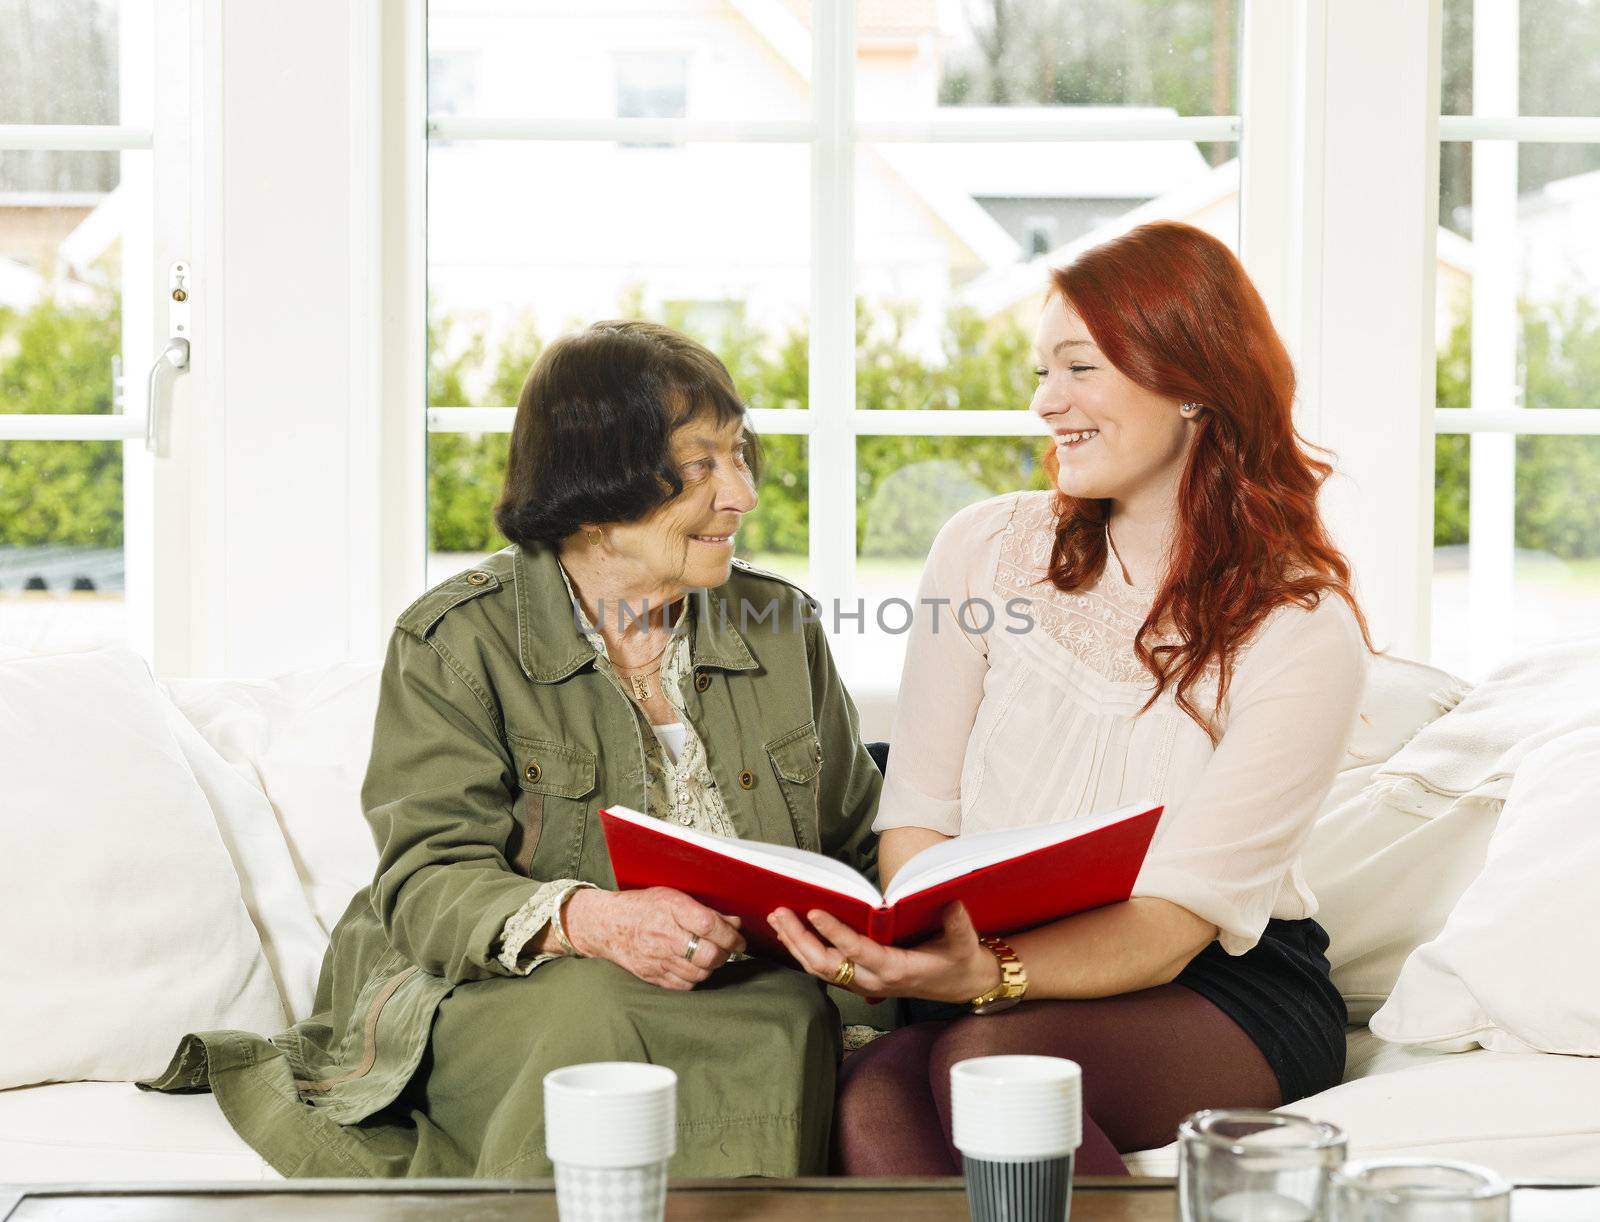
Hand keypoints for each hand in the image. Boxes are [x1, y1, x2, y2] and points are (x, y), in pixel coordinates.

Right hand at [564, 888, 745, 990]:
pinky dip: (694, 979)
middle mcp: (664, 935)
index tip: (739, 940)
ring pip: (699, 973)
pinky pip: (683, 986)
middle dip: (723, 954)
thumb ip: (706, 912)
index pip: (709, 926)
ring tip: (709, 957)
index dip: (730, 936)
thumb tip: (735, 924)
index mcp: (671, 908)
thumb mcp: (674, 898)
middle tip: (727, 950)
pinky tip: (693, 968)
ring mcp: (656, 958)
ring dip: (710, 967)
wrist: (607, 925)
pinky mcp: (651, 975)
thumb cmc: (643, 907)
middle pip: (707, 955)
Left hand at [767, 902, 1000, 1003]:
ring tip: (778, 919)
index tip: (814, 911)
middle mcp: (874, 980)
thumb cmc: (961, 961)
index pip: (857, 951)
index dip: (834, 932)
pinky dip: (805, 952)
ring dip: (796, 945)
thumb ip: (958, 924)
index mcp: (897, 969)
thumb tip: (951, 903)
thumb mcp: (965, 943)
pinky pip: (826, 971)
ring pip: (820, 970)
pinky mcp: (861, 982)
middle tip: (780, 913)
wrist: (965, 985)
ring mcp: (865, 984)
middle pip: (827, 964)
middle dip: (800, 939)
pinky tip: (792, 934)